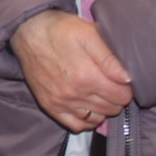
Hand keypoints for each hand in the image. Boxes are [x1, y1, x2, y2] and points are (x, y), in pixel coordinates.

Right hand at [10, 10, 132, 131]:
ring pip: (97, 118)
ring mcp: (61, 103)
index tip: (122, 78)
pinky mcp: (50, 106)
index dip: (127, 87)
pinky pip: (77, 126)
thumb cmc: (60, 29)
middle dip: (117, 97)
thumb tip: (128, 79)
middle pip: (112, 108)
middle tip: (112, 83)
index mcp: (86, 76)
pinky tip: (89, 106)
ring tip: (100, 92)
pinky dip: (88, 120)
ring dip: (104, 108)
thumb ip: (109, 57)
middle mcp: (74, 94)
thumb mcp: (88, 33)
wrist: (27, 31)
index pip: (122, 95)